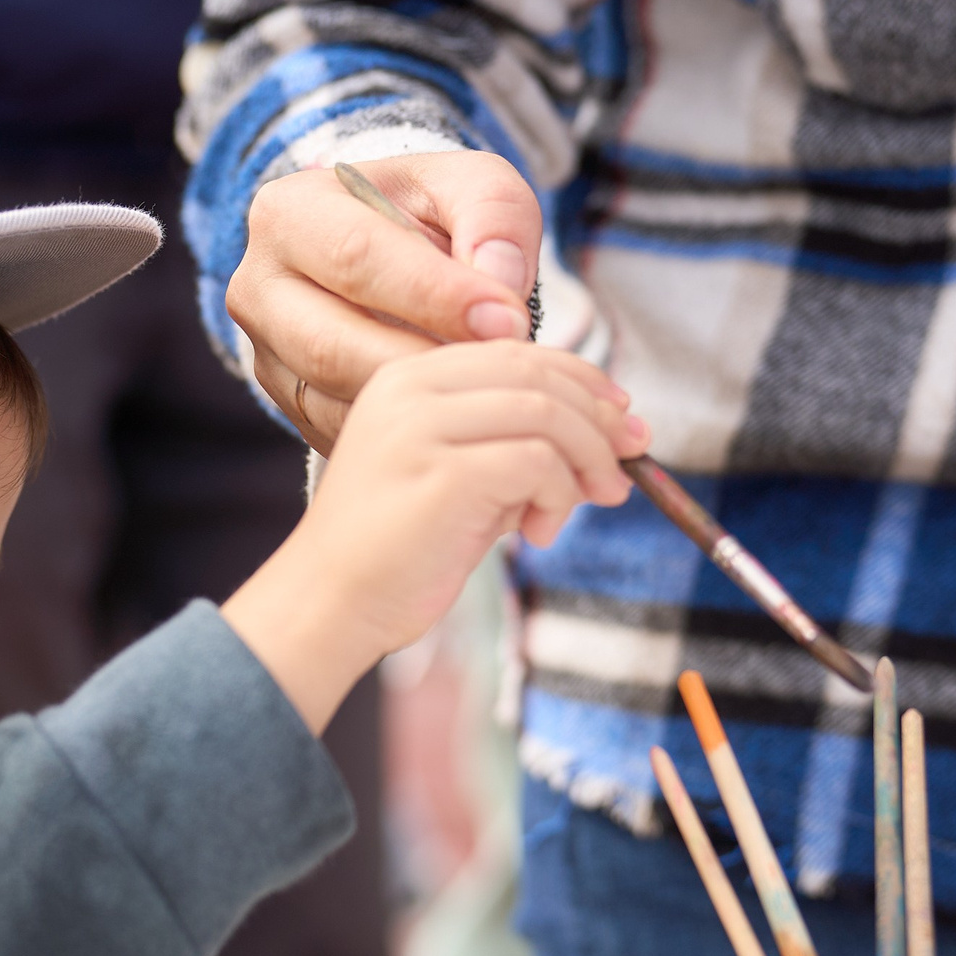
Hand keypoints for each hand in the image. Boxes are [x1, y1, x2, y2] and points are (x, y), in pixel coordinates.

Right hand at [222, 342, 644, 731]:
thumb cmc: (392, 551)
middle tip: (627, 463)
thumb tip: (610, 430)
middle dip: (598, 416)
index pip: (516, 351)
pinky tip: (538, 533)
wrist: (329, 604)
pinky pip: (537, 462)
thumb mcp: (455, 476)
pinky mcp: (444, 472)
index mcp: (406, 377)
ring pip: (546, 413)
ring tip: (587, 503)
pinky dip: (559, 495)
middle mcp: (409, 388)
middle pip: (537, 372)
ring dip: (587, 459)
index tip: (620, 418)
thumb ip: (511, 443)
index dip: (581, 378)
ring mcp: (422, 426)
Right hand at [229, 151, 543, 452]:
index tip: (507, 320)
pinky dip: (404, 429)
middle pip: (332, 344)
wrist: (389, 254)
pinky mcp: (289, 404)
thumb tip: (499, 279)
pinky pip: (345, 431)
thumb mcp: (468, 185)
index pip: (357, 258)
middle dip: (422, 361)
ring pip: (336, 399)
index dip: (434, 294)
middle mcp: (258, 288)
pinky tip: (458, 413)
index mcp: (288, 215)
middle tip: (500, 370)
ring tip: (486, 392)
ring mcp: (265, 355)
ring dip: (417, 403)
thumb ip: (495, 213)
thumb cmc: (430, 214)